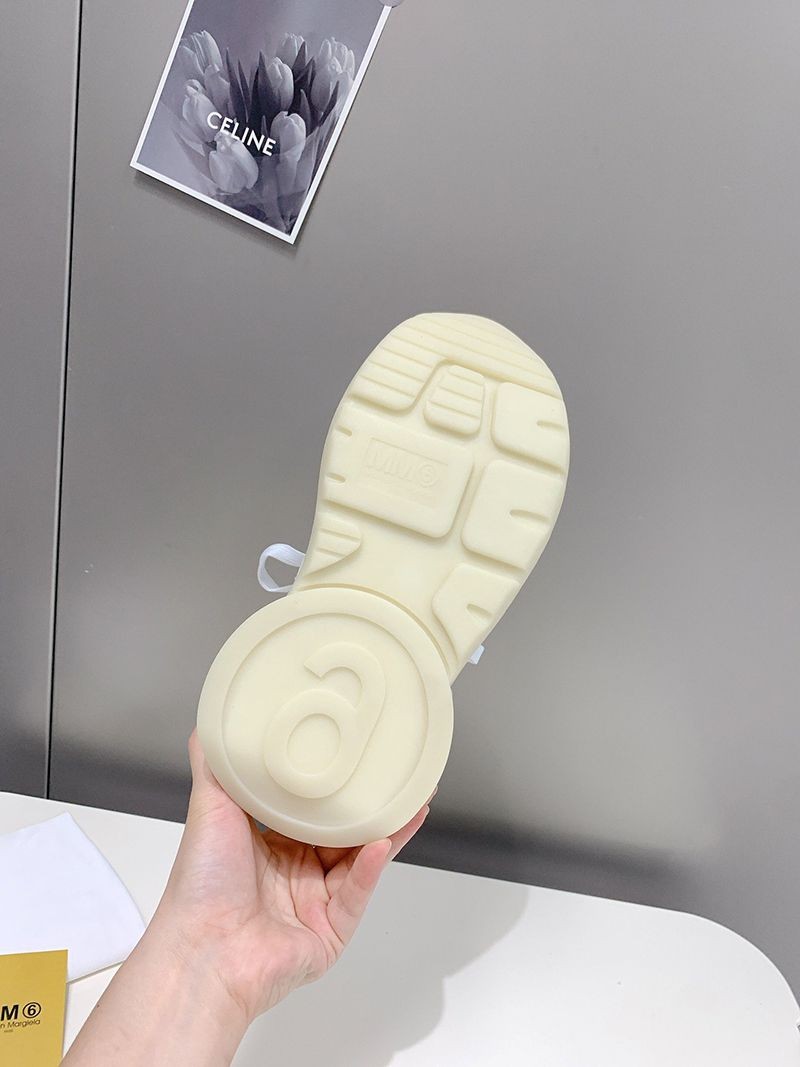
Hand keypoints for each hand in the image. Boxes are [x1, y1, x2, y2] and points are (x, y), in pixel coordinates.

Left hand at [154, 731, 430, 1022]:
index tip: (356, 751)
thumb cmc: (201, 881)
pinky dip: (371, 868)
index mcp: (268, 846)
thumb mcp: (209, 807)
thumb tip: (209, 724)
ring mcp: (316, 903)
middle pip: (343, 832)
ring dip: (386, 831)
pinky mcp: (332, 931)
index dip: (334, 782)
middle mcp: (295, 873)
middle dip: (371, 805)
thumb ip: (216, 766)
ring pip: (360, 859)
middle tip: (400, 773)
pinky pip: (357, 893)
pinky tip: (382, 841)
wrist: (202, 952)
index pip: (310, 808)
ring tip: (414, 799)